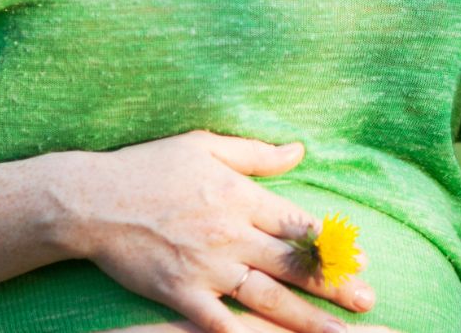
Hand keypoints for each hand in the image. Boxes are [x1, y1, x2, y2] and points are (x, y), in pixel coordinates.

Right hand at [48, 130, 392, 332]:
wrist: (91, 200)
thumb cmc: (147, 167)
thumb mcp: (202, 145)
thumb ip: (255, 152)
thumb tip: (299, 149)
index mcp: (239, 196)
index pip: (298, 223)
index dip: (333, 242)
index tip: (361, 256)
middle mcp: (230, 234)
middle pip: (294, 265)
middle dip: (335, 284)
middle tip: (369, 300)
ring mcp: (206, 267)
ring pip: (270, 298)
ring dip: (309, 319)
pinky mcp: (181, 293)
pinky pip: (220, 323)